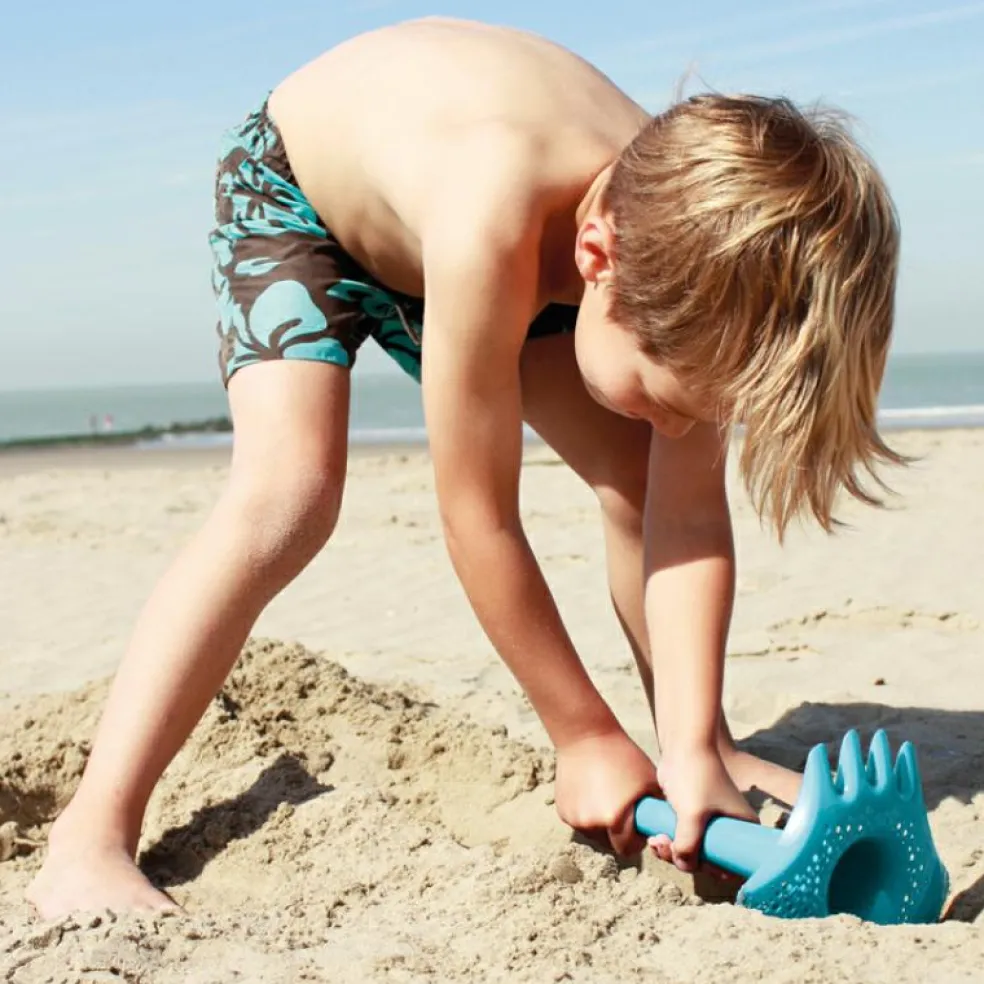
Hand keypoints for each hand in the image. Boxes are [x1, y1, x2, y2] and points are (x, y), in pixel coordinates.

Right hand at [553, 729, 660, 855]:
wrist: (585, 735)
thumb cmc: (621, 755)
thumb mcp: (648, 781)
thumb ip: (656, 808)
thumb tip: (663, 825)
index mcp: (614, 819)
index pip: (628, 849)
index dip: (636, 840)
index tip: (638, 826)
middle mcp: (591, 824)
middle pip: (609, 843)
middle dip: (617, 833)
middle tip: (622, 811)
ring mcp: (573, 818)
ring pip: (593, 833)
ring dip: (601, 824)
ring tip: (606, 797)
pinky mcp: (562, 810)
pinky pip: (579, 820)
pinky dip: (586, 813)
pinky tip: (591, 791)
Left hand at [651, 745, 758, 872]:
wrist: (681, 746)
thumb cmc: (695, 777)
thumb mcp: (693, 817)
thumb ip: (688, 847)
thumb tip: (683, 865)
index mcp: (743, 829)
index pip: (735, 865)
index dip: (715, 870)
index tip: (696, 861)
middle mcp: (730, 828)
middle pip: (709, 860)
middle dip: (685, 860)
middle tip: (666, 847)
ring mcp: (709, 823)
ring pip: (692, 851)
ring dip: (671, 852)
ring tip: (656, 841)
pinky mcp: (691, 817)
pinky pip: (681, 839)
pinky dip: (668, 842)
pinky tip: (654, 838)